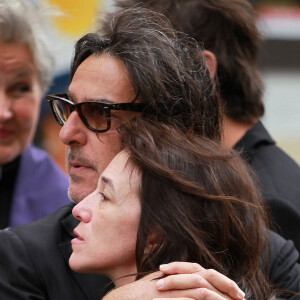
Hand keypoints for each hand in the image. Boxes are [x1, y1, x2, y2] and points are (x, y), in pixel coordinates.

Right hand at [102, 262, 244, 299]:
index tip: (234, 291)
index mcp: (173, 274)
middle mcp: (173, 278)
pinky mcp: (165, 298)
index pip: (201, 271)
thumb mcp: (156, 286)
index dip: (219, 279)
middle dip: (225, 285)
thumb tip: (189, 288)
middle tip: (240, 296)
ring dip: (218, 296)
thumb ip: (172, 283)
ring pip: (200, 288)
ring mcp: (169, 289)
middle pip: (204, 276)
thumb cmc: (136, 297)